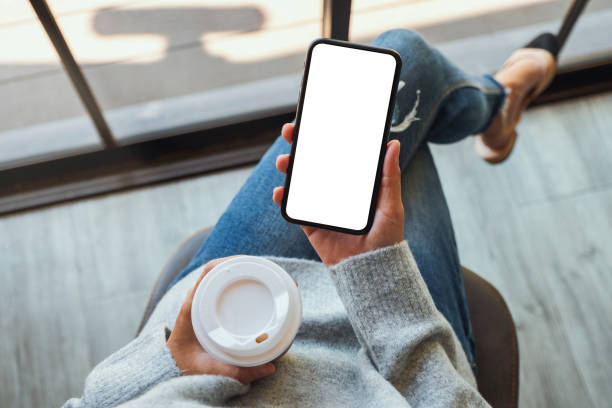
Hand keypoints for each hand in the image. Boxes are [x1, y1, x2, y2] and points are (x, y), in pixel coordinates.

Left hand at [167, 256, 275, 383]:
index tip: (253, 264)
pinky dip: (240, 280)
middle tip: (269, 269)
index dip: (232, 262)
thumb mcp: (211, 370)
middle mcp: (196, 298)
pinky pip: (223, 285)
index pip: (210, 272)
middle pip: (220, 269)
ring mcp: (202, 300)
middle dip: (245, 264)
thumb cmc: (186, 366)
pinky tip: (256, 284)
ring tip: (268, 273)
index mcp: (192, 306)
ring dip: (243, 271)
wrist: (174, 368)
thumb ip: (238, 372)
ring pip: (222, 275)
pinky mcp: (208, 305)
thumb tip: (269, 368)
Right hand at [273, 123, 404, 265]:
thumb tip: (393, 145)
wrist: (370, 270)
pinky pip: (294, 208)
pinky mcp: (311, 223)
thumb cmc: (386, 238)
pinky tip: (280, 192)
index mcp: (355, 183)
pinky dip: (283, 198)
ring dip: (289, 168)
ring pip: (301, 181)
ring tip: (284, 162)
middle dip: (300, 146)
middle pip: (314, 162)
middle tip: (290, 132)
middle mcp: (336, 191)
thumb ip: (390, 176)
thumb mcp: (391, 205)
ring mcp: (322, 206)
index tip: (314, 121)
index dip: (325, 136)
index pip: (338, 154)